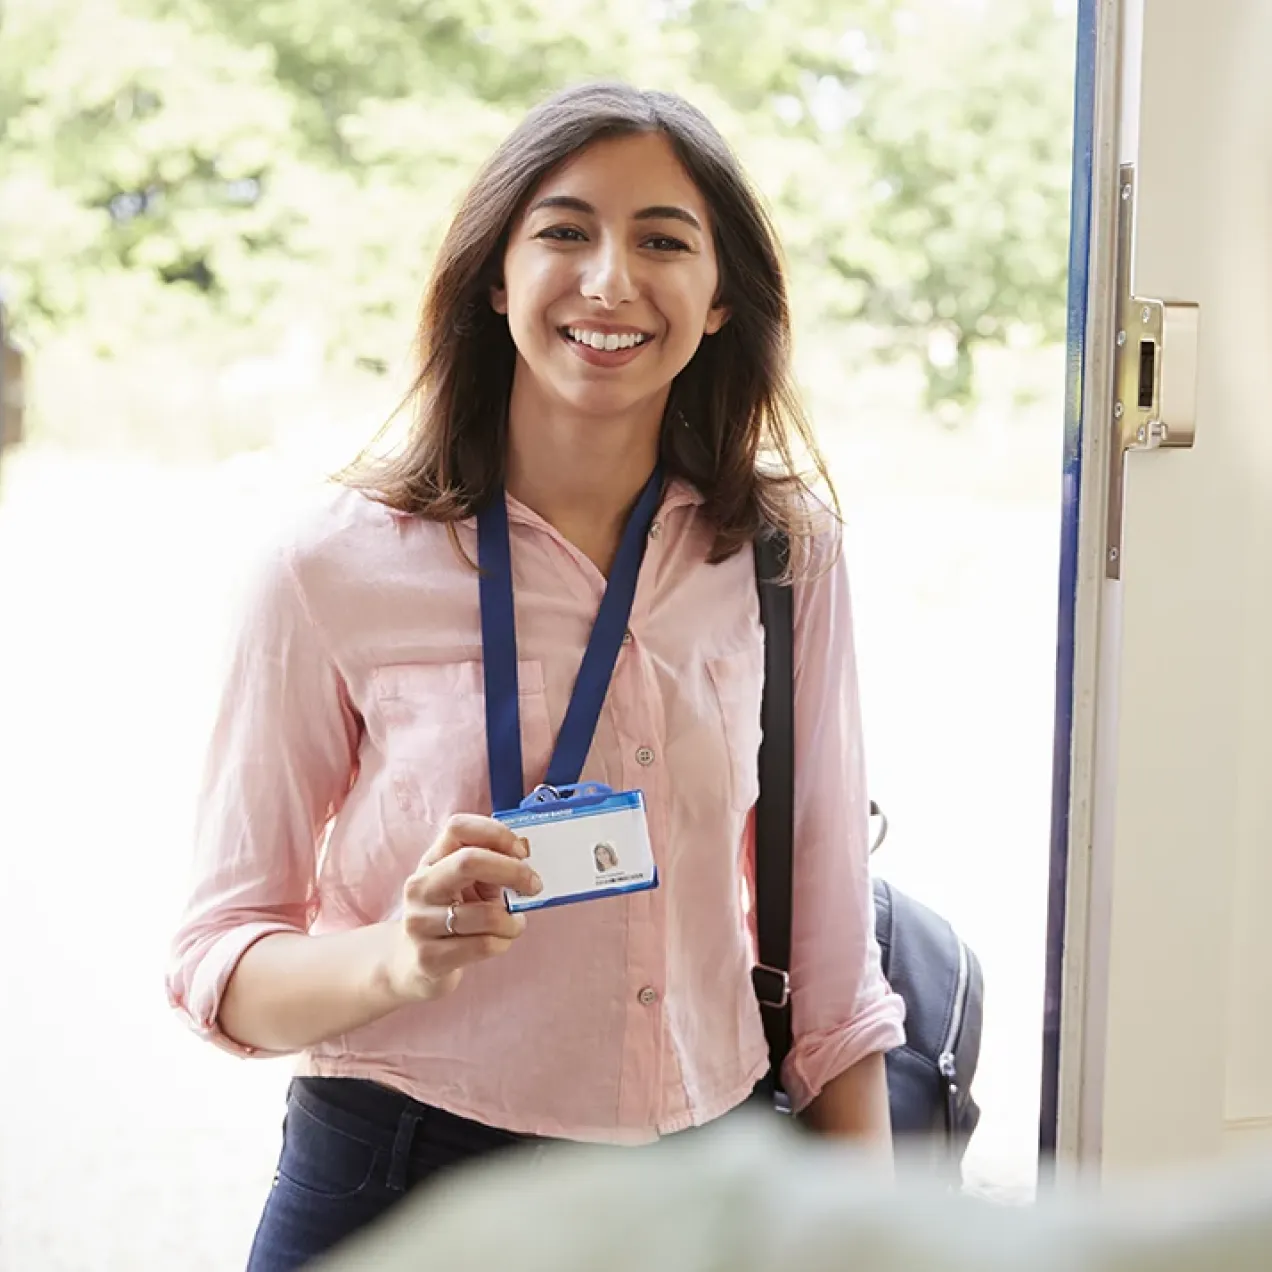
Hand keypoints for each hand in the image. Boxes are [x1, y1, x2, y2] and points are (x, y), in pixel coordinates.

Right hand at [386, 814, 540, 1002]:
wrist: (413, 964)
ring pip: (486, 915)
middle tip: (534, 885)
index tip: (521, 851)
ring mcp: (420, 922)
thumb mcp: (465, 885)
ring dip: (513, 921)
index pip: (458, 827)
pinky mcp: (429, 958)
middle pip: (469, 862)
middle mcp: (420, 887)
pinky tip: (501, 940)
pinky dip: (504, 942)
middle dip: (512, 871)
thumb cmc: (451, 915)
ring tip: (514, 924)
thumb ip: (489, 868)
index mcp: (431, 860)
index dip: (496, 833)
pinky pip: (484, 945)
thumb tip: (524, 858)